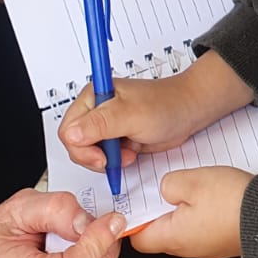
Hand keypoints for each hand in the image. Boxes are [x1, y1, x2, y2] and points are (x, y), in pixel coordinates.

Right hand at [60, 76, 195, 171]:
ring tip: (128, 153)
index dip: (81, 148)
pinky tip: (130, 154)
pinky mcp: (116, 137)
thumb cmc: (166, 104)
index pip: (68, 130)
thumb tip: (71, 134)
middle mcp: (96, 110)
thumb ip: (100, 124)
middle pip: (75, 144)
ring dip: (107, 160)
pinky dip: (115, 161)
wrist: (189, 111)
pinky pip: (104, 157)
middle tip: (115, 158)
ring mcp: (105, 125)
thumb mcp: (131, 114)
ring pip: (89, 153)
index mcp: (93, 96)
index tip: (101, 158)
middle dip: (94, 156)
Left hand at [129, 167, 253, 257]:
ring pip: (184, 228)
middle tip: (169, 187)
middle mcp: (188, 248)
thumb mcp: (192, 181)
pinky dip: (204, 212)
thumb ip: (169, 184)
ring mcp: (208, 247)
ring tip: (196, 188)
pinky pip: (205, 226)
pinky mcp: (223, 240)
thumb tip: (165, 188)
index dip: (134, 218)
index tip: (137, 200)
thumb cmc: (233, 202)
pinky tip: (214, 195)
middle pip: (161, 232)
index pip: (138, 238)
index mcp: (173, 237)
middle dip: (162, 209)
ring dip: (185, 209)